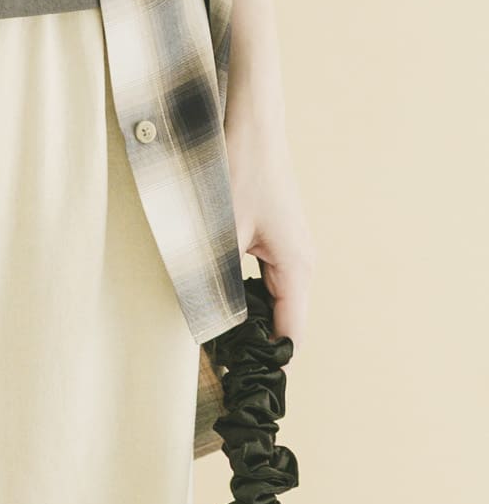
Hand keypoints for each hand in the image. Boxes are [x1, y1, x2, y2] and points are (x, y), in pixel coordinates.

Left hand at [225, 88, 316, 353]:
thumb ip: (214, 279)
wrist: (249, 119)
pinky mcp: (271, 233)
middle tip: (213, 364)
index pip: (289, 334)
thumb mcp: (220, 231)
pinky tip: (211, 291)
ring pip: (268, 298)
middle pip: (281, 320)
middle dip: (251, 342)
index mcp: (297, 267)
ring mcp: (287, 247)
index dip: (265, 362)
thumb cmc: (238, 170)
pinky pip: (260, 276)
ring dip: (244, 314)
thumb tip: (204, 322)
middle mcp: (300, 261)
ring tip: (209, 335)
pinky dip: (240, 290)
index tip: (235, 383)